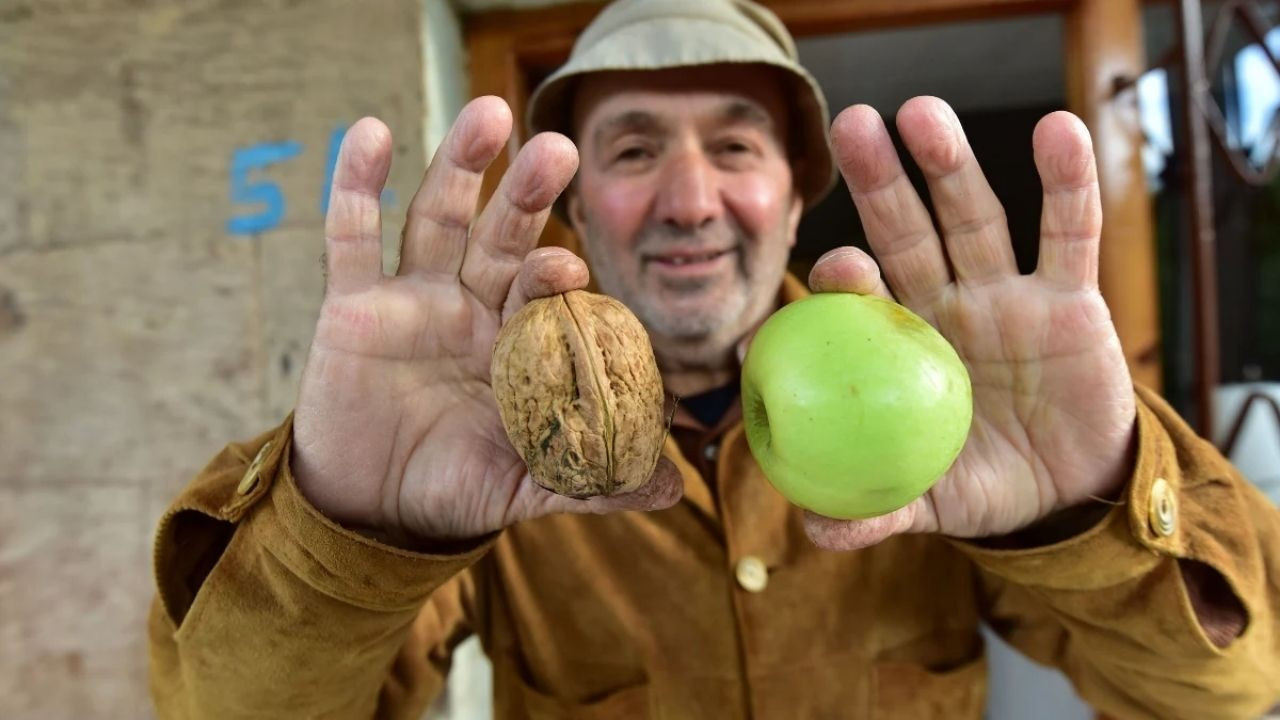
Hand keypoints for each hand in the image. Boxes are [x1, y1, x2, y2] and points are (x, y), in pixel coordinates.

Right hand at [290, 97, 681, 543]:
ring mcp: (410, 298)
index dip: (554, 274)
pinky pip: (351, 235)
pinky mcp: (350, 304)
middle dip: (527, 193)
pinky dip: (356, 184)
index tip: (570, 269)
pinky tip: (372, 132)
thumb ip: (591, 481)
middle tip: (558, 148)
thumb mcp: (525, 487)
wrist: (371, 511)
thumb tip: (673, 490)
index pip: (541, 292)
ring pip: (436, 217)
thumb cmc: (454, 490)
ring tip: (489, 112)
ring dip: (460, 164)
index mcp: (515, 341)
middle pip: (501, 235)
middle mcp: (468, 306)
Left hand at [803, 97, 1136, 549]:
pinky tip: (1058, 128)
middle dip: (880, 181)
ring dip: (952, 163)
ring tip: (923, 110)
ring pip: (974, 217)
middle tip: (851, 125)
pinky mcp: (1068, 297)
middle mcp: (943, 305)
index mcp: (898, 346)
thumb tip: (814, 532)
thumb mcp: (930, 502)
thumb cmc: (982, 483)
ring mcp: (1004, 294)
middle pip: (905, 232)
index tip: (835, 266)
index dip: (846, 277)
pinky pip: (1069, 232)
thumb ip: (876, 511)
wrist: (1067, 490)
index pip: (862, 297)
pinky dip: (1067, 181)